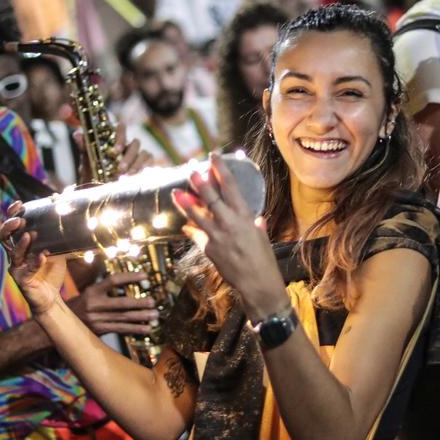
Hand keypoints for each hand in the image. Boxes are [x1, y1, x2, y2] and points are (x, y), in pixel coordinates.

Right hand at [0, 202, 68, 315]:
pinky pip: (26, 270)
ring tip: (30, 235)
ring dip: (22, 243)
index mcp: (20, 243)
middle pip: (3, 236)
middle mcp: (14, 253)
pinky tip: (43, 256)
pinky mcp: (21, 279)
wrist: (51, 296)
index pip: (11, 225)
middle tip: (20, 220)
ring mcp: (16, 267)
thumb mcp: (57, 248)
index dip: (11, 214)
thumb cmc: (51, 269)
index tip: (19, 204)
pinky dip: (36, 262)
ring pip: (13, 253)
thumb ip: (59, 233)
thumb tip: (66, 208)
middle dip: (9, 226)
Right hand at [64, 272, 157, 335]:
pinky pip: (120, 329)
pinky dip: (134, 329)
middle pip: (121, 304)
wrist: (61, 323)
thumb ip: (106, 289)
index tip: (145, 275)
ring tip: (155, 315)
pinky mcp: (99, 330)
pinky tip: (146, 328)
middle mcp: (94, 305)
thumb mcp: (89, 293)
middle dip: (139, 303)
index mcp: (92, 291)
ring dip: (141, 317)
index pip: (113, 281)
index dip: (130, 277)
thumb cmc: (81, 305)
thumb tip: (130, 283)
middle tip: (153, 301)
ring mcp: (97, 319)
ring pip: (123, 318)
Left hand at [76, 122, 149, 182]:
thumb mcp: (87, 164)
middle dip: (129, 156)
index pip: (122, 128)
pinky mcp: (145, 166)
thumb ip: (84, 149)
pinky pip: (150, 163)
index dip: (121, 135)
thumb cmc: (92, 177)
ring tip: (126, 177)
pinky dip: (144, 169)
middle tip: (120, 169)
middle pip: (135, 143)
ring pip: (144, 154)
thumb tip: (77, 134)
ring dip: (136, 164)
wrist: (97, 195)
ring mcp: (138, 156)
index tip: (115, 150)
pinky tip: (135, 178)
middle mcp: (128, 147)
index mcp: (114, 141)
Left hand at [172, 152, 283, 319]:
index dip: (220, 169)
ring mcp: (217, 236)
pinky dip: (191, 228)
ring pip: (197, 215)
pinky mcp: (209, 249)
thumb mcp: (262, 236)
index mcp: (244, 216)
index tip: (213, 156)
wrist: (257, 282)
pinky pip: (197, 235)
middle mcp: (229, 223)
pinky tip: (185, 224)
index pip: (230, 186)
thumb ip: (256, 224)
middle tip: (190, 169)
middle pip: (210, 197)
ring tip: (176, 193)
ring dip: (185, 203)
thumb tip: (256, 219)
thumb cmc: (263, 258)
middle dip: (199, 182)